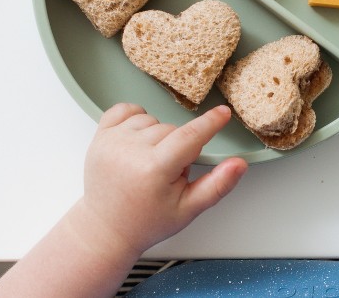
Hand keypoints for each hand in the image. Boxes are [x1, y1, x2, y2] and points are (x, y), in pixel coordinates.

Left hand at [78, 103, 247, 257]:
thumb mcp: (189, 209)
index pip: (190, 136)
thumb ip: (217, 185)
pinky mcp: (99, 136)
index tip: (223, 113)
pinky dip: (136, 119)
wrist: (106, 228)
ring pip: (152, 119)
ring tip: (150, 161)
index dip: (210, 123)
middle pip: (172, 129)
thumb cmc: (147, 221)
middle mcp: (130, 151)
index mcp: (154, 170)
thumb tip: (239, 164)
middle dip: (178, 146)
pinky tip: (137, 139)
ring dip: (157, 134)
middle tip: (168, 173)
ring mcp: (112, 141)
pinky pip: (125, 109)